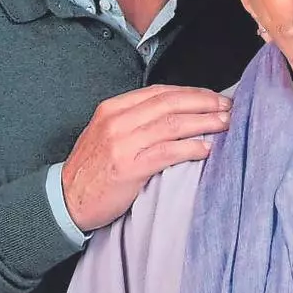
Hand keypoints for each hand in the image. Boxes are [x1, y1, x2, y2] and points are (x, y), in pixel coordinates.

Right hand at [61, 85, 231, 230]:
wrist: (64, 201)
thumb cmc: (93, 170)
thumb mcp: (108, 134)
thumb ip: (137, 120)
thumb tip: (179, 114)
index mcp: (113, 108)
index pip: (160, 92)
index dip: (192, 93)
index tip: (214, 98)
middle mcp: (117, 121)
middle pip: (170, 103)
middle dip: (204, 103)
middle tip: (228, 107)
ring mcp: (122, 143)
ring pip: (172, 124)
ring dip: (204, 122)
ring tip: (225, 124)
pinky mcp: (128, 168)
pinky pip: (166, 152)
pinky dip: (190, 148)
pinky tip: (206, 149)